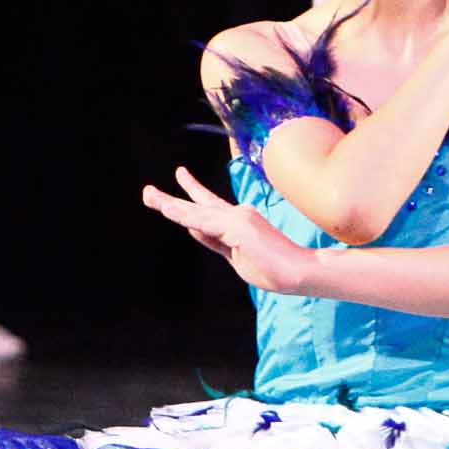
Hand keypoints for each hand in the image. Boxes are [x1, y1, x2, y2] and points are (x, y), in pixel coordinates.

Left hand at [143, 166, 322, 294]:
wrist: (300, 273)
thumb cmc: (274, 269)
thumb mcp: (235, 256)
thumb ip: (215, 241)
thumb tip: (193, 228)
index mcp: (237, 223)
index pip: (209, 206)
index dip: (192, 192)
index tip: (180, 174)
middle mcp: (237, 215)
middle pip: (198, 206)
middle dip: (171, 200)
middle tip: (147, 192)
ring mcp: (238, 219)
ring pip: (196, 213)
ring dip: (170, 205)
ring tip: (149, 196)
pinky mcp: (238, 228)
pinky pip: (204, 221)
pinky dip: (184, 215)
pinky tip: (168, 210)